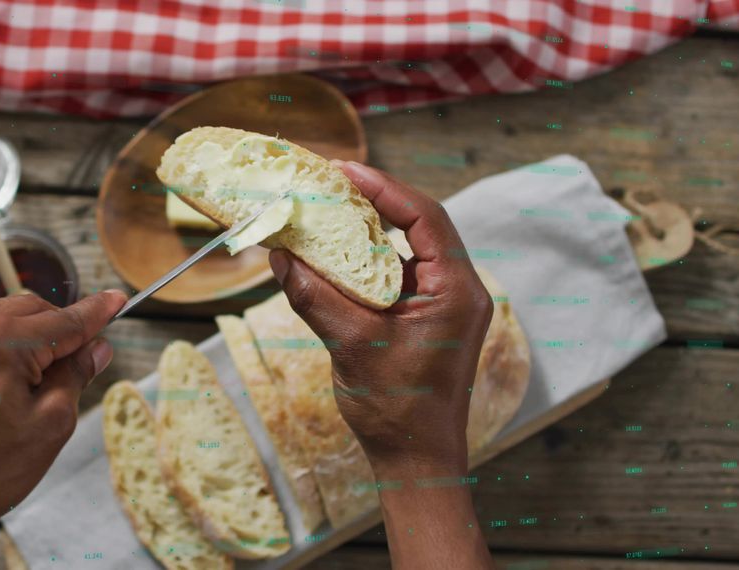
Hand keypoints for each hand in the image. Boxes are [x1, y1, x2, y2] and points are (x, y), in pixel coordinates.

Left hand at [0, 289, 126, 569]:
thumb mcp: (49, 426)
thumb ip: (76, 375)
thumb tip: (97, 348)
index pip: (65, 320)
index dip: (97, 313)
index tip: (117, 300)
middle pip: (35, 310)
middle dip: (60, 334)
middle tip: (79, 366)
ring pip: (6, 315)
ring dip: (28, 338)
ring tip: (30, 388)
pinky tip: (2, 380)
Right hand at [267, 161, 492, 476]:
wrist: (416, 459)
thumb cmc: (397, 410)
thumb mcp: (352, 346)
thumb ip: (315, 297)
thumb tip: (280, 257)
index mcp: (457, 291)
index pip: (425, 218)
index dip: (384, 188)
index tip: (344, 171)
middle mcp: (458, 291)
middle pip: (419, 225)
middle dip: (375, 201)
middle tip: (330, 181)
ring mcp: (443, 304)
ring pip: (407, 248)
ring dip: (369, 229)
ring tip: (328, 209)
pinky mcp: (426, 318)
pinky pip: (397, 274)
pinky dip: (367, 260)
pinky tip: (335, 254)